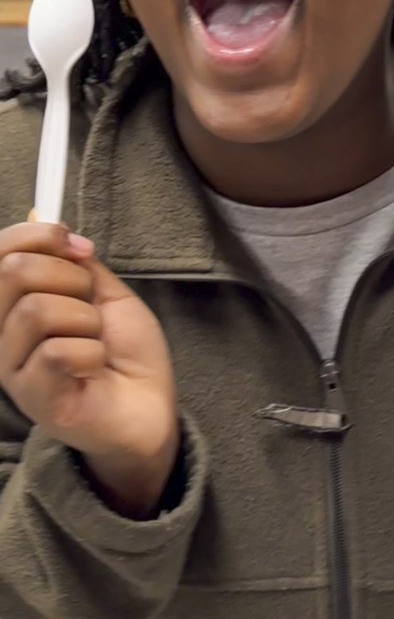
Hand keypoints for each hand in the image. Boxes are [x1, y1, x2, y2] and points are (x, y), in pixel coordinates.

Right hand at [0, 222, 177, 517]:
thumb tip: (43, 218)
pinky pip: (58, 351)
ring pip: (39, 310)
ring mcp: (12, 369)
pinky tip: (94, 369)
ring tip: (95, 342)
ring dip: (86, 320)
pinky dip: (92, 352)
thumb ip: (73, 260)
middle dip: (71, 277)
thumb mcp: (103, 291)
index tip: (78, 247)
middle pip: (14, 272)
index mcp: (14, 305)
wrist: (149, 406)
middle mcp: (1, 335)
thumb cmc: (124, 351)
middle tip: (92, 307)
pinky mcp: (33, 398)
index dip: (38, 235)